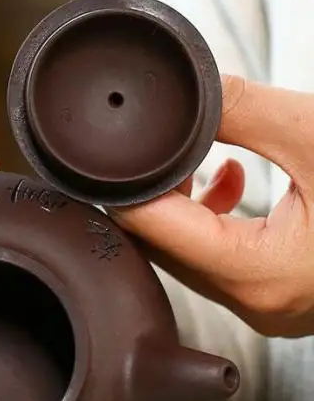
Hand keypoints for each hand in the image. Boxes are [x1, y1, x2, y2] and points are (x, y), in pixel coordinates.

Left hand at [109, 75, 313, 337]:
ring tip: (192, 155)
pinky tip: (224, 181)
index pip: (157, 231)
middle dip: (153, 193)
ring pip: (190, 258)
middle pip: (165, 248)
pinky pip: (220, 264)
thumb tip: (180, 90)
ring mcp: (270, 309)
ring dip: (181, 207)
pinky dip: (211, 222)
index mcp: (263, 277)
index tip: (117, 149)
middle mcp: (259, 306)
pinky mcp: (281, 298)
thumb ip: (240, 111)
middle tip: (156, 144)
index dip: (130, 184)